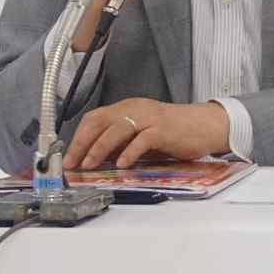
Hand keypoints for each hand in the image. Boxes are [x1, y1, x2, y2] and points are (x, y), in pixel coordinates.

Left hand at [69, 98, 229, 169]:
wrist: (204, 125)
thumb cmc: (173, 132)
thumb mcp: (141, 135)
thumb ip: (121, 142)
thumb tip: (96, 158)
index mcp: (127, 108)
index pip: (94, 118)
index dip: (78, 137)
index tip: (68, 156)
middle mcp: (135, 109)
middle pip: (100, 122)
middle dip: (82, 143)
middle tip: (72, 162)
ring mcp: (149, 118)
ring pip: (117, 129)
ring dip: (99, 148)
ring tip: (89, 164)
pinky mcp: (163, 130)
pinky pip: (142, 140)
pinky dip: (129, 152)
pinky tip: (121, 164)